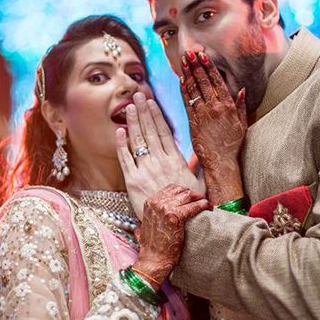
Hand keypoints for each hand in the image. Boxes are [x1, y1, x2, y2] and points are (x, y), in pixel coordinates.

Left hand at [116, 92, 203, 218]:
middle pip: (150, 131)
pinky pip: (125, 159)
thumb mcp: (200, 185)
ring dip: (133, 122)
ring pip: (138, 141)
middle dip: (143, 111)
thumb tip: (199, 156)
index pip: (165, 132)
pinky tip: (120, 131)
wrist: (176, 224)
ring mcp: (146, 170)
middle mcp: (160, 161)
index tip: (151, 102)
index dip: (156, 115)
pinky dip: (122, 144)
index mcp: (176, 160)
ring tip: (128, 107)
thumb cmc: (190, 207)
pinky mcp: (133, 181)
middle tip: (137, 95)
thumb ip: (197, 168)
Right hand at [133, 184, 209, 285]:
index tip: (191, 197)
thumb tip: (150, 218)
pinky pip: (194, 206)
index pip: (171, 188)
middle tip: (201, 200)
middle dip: (193, 194)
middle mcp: (157, 202)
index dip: (184, 191)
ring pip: (189, 195)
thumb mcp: (146, 225)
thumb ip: (151, 216)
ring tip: (207, 204)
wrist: (153, 260)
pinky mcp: (176, 217)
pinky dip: (204, 205)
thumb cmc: (151, 246)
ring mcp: (166, 208)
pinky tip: (209, 207)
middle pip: (181, 190)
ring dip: (200, 198)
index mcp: (150, 202)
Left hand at [180, 50, 246, 204]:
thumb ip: (240, 105)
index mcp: (227, 106)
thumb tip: (241, 89)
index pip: (217, 81)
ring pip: (194, 89)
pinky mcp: (192, 121)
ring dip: (188, 73)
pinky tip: (180, 79)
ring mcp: (202, 114)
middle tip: (189, 52)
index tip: (203, 55)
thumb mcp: (242, 123)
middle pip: (204, 82)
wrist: (220, 161)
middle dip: (196, 66)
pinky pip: (186, 102)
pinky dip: (183, 90)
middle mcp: (214, 107)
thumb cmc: (232, 143)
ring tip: (183, 60)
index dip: (209, 67)